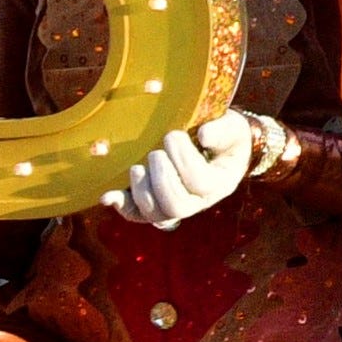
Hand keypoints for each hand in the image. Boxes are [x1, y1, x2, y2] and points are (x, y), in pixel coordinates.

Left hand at [115, 109, 276, 231]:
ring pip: (155, 214)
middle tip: (156, 154)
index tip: (173, 135)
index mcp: (219, 183)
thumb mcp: (233, 127)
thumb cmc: (226, 136)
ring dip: (141, 191)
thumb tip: (203, 134)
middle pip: (177, 206)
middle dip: (161, 178)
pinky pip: (136, 214)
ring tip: (137, 167)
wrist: (220, 150)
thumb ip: (223, 129)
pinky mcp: (154, 205)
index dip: (183, 159)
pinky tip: (108, 196)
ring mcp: (174, 207)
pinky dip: (121, 204)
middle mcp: (198, 202)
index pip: (200, 181)